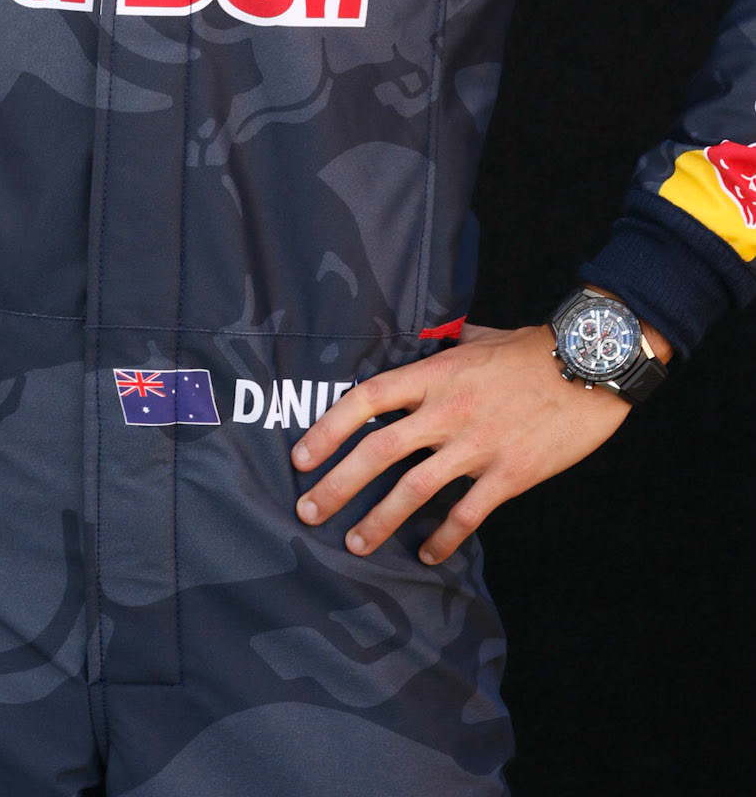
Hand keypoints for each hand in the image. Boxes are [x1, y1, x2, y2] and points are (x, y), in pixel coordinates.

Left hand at [290, 320, 660, 565]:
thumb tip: (420, 340)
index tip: (301, 456)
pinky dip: (443, 538)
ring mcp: (477, 446)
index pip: (366, 400)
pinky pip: (467, 515)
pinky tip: (426, 553)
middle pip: (377, 451)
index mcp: (434, 375)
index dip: (328, 429)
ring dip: (379, 521)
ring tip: (353, 543)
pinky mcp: (509, 475)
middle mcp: (446, 412)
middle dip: (337, 485)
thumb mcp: (476, 337)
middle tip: (308, 510)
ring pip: (414, 490)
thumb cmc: (531, 349)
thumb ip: (442, 345)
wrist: (589, 367)